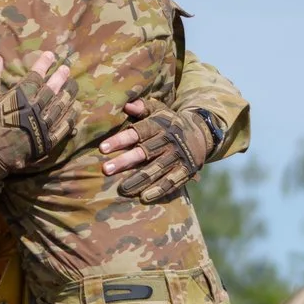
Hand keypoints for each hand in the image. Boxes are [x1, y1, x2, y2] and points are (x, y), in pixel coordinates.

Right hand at [0, 50, 74, 184]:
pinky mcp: (47, 141)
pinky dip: (70, 118)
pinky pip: (63, 127)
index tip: (50, 55)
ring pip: (60, 107)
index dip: (43, 64)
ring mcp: (43, 126)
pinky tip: (75, 110)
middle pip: (52, 90)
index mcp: (21, 97)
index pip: (35, 77)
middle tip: (67, 69)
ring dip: (68, 95)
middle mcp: (35, 109)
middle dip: (60, 78)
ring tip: (74, 86)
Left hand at [102, 100, 222, 202]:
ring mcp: (178, 157)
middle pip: (145, 152)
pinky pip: (172, 182)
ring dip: (139, 180)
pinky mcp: (186, 170)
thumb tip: (127, 105)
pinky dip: (159, 190)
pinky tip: (144, 197)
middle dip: (125, 161)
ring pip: (157, 169)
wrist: (201, 133)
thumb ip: (143, 108)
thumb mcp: (159, 111)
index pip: (138, 132)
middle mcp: (169, 141)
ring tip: (122, 189)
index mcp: (159, 125)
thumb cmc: (169, 123)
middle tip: (106, 169)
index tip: (103, 148)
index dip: (121, 140)